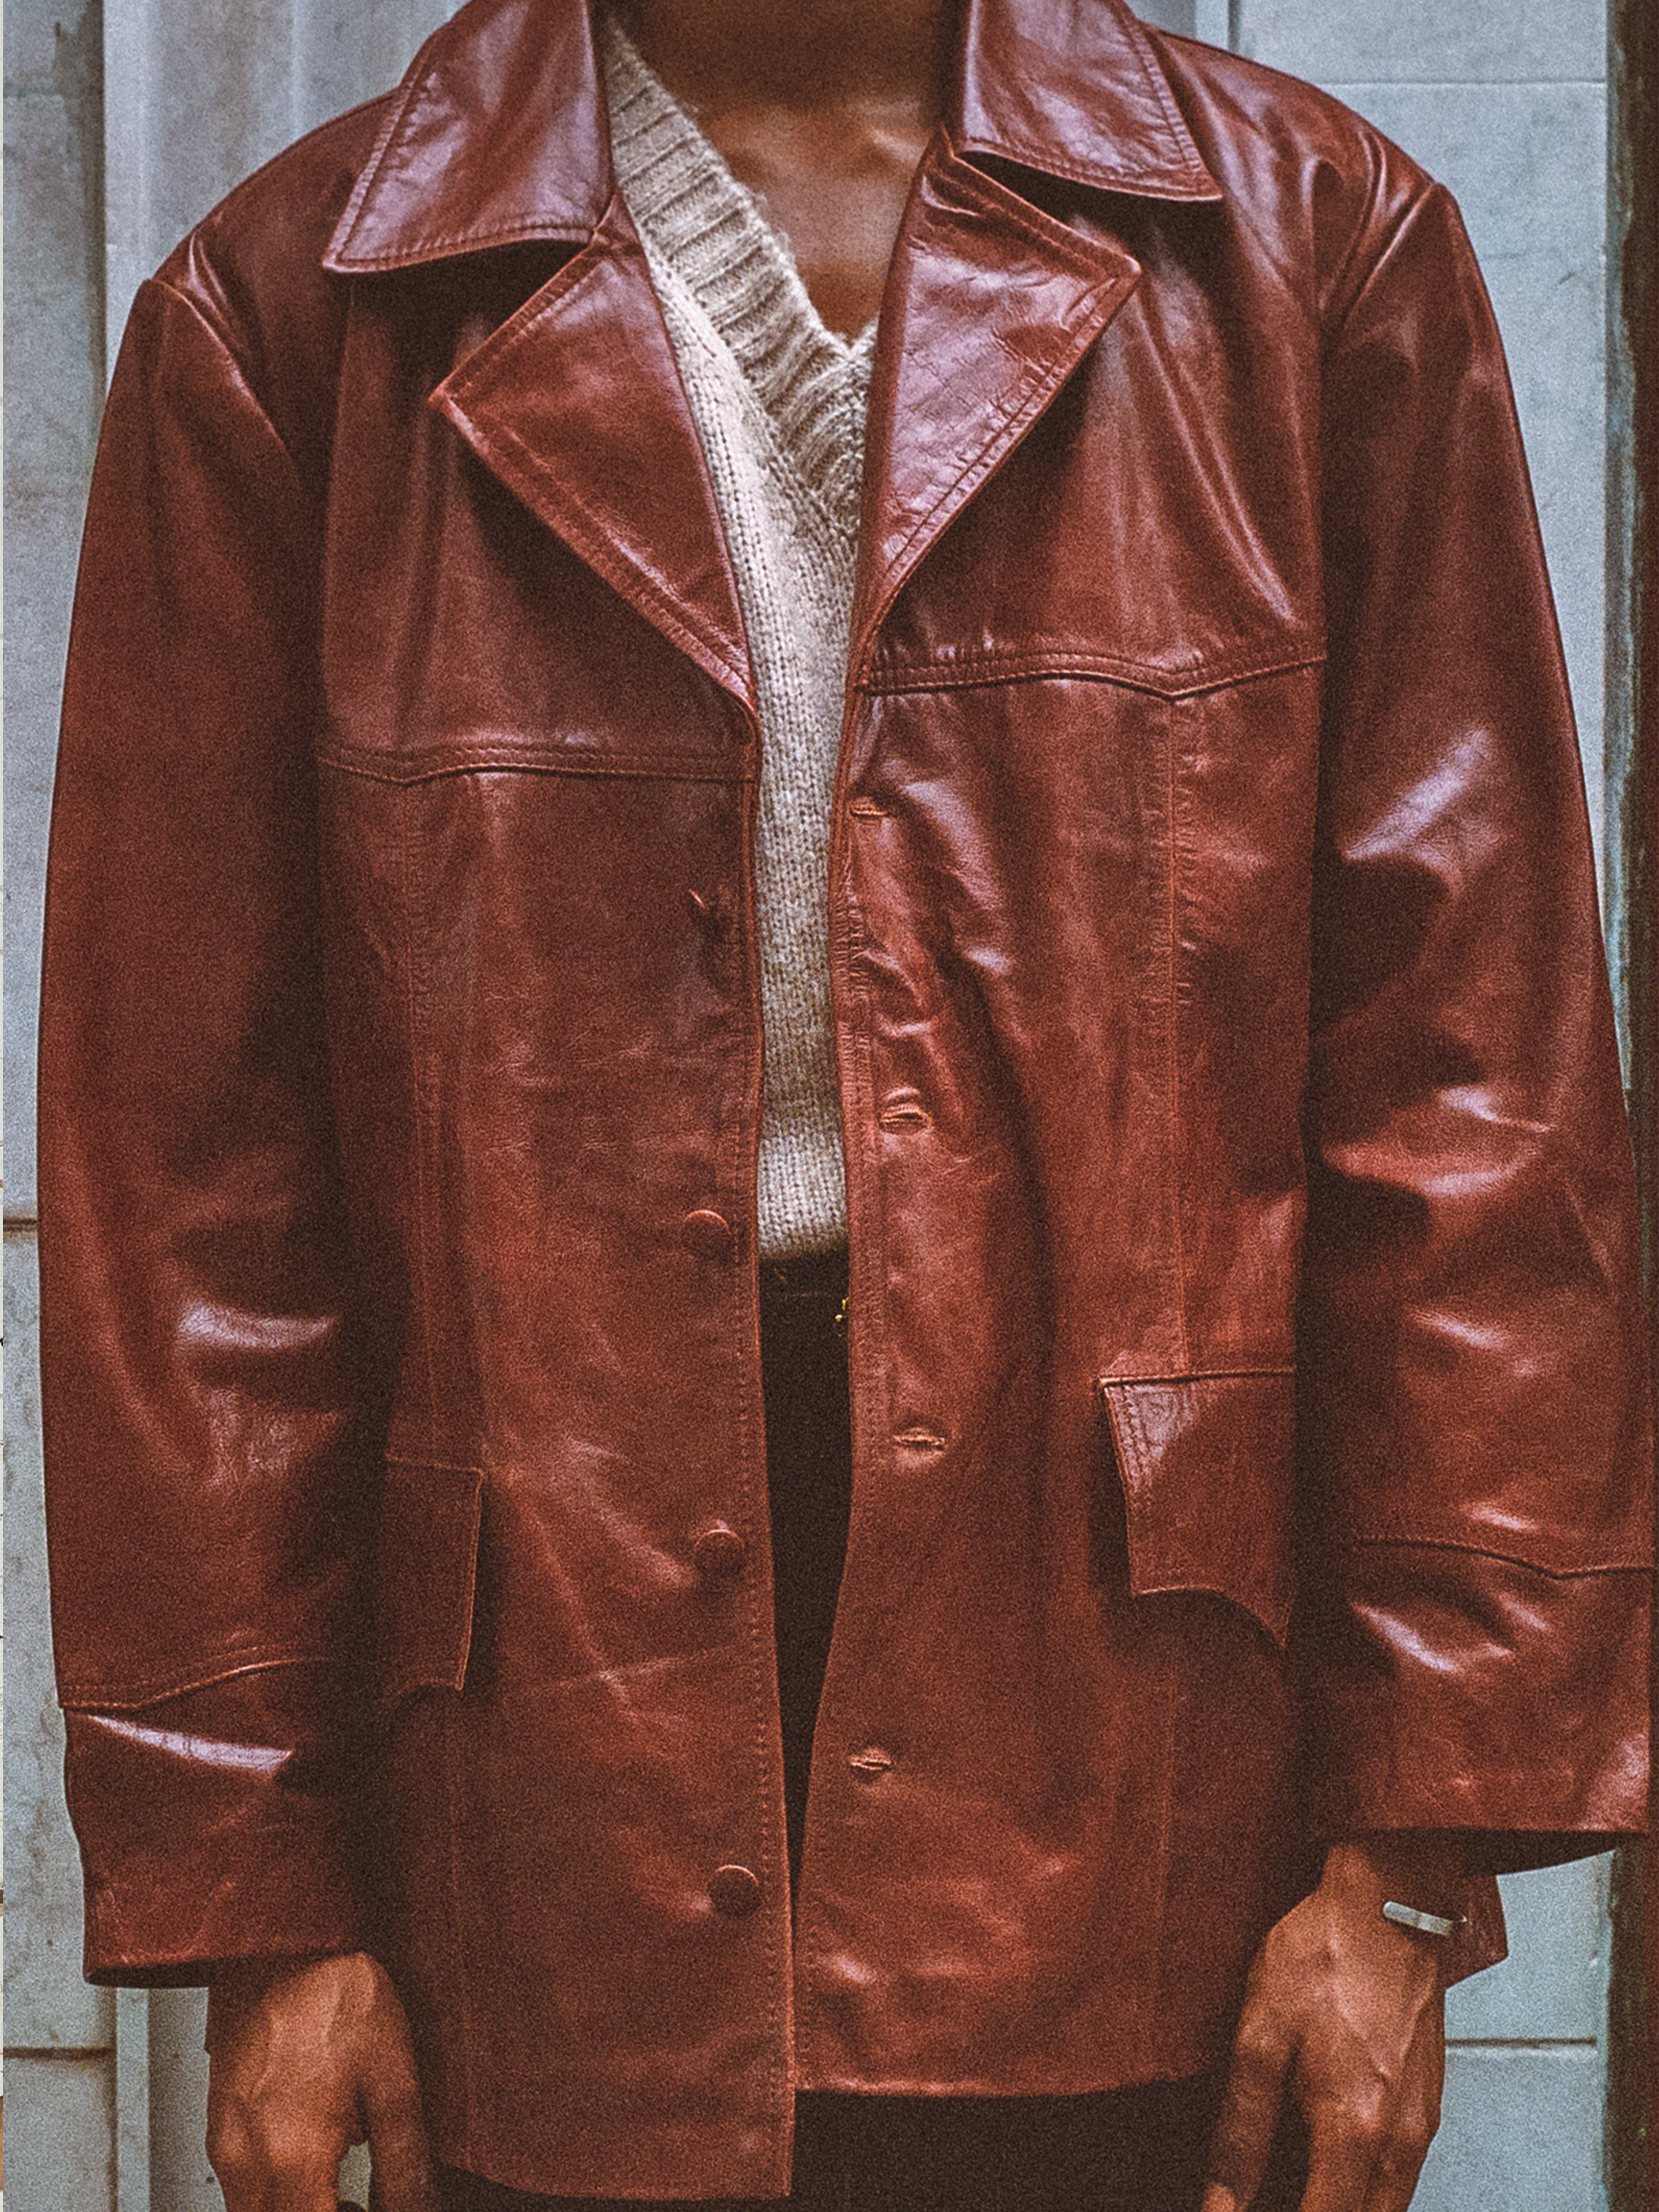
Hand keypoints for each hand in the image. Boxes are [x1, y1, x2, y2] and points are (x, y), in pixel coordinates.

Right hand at [205, 1950, 438, 2211]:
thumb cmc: (337, 1992)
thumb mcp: (394, 2079)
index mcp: (294, 2156)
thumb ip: (405, 2163)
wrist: (284, 1934)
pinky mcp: (217, 2123)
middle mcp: (246, 2160)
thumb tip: (417, 2208)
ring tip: (347, 2191)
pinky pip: (241, 2184)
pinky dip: (278, 2189)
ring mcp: (224, 2142)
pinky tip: (314, 2156)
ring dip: (297, 2210)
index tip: (374, 2210)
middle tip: (364, 2203)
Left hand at [1202, 1837, 1465, 2211]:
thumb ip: (1240, 2132)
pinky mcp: (1430, 2105)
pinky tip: (1323, 2163)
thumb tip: (1219, 2204)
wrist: (1390, 1900)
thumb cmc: (1323, 1957)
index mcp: (1353, 2133)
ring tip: (1291, 2182)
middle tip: (1259, 2197)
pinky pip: (1398, 2176)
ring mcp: (1423, 2126)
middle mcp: (1400, 2143)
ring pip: (1383, 2207)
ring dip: (1339, 2205)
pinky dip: (1362, 2188)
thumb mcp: (1259, 2037)